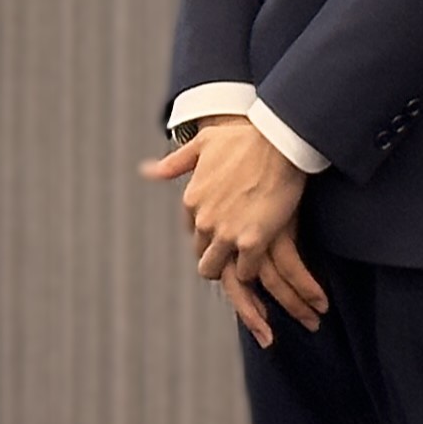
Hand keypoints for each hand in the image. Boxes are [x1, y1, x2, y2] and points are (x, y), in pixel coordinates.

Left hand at [139, 119, 328, 345]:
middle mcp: (204, 221)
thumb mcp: (201, 145)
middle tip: (237, 270)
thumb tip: (146, 170)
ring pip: (222, 271)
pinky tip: (266, 278)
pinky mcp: (253, 242)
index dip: (208, 238)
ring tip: (251, 286)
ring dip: (235, 276)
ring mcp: (227, 234)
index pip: (193, 232)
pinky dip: (254, 275)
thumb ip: (174, 163)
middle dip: (218, 263)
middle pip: (204, 257)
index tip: (223, 239)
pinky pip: (247, 272)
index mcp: (191, 200)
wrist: (276, 141)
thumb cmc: (243, 138)